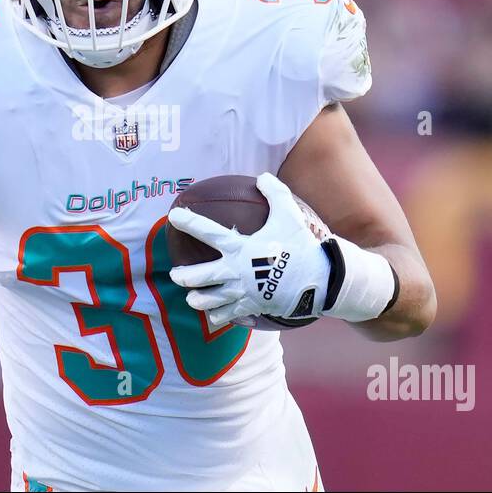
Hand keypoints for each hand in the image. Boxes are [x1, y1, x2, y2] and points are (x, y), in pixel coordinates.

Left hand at [167, 172, 330, 326]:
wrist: (318, 280)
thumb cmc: (301, 246)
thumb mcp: (289, 215)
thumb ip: (275, 193)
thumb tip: (263, 176)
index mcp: (239, 247)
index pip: (206, 232)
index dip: (188, 222)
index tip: (173, 216)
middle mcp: (235, 271)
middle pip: (198, 276)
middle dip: (182, 276)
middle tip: (175, 274)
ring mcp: (241, 292)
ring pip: (208, 301)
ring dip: (197, 300)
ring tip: (192, 299)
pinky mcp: (250, 307)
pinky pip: (227, 315)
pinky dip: (219, 315)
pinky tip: (215, 315)